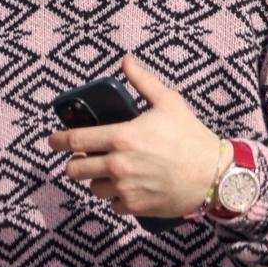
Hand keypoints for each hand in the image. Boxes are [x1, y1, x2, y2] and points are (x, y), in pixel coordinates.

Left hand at [48, 53, 227, 218]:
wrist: (214, 174)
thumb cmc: (191, 137)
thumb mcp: (168, 102)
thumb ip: (142, 81)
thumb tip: (126, 59)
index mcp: (121, 137)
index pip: (76, 141)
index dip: (58, 140)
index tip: (53, 140)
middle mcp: (118, 165)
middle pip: (75, 170)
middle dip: (75, 164)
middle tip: (83, 159)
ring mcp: (125, 188)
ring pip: (93, 189)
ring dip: (97, 181)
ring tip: (110, 174)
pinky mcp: (135, 207)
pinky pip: (112, 205)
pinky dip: (116, 198)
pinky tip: (128, 188)